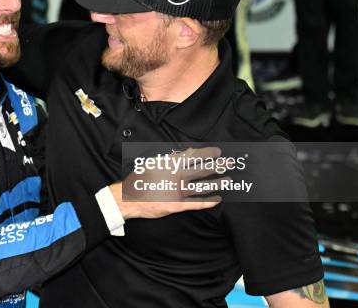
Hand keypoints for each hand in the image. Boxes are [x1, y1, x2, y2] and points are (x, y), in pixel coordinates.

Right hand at [113, 147, 227, 218]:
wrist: (128, 198)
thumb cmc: (139, 179)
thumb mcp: (152, 163)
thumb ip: (170, 159)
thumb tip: (185, 154)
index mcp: (170, 164)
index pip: (194, 156)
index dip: (207, 154)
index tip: (217, 152)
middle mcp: (176, 176)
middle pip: (202, 170)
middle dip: (217, 166)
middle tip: (229, 163)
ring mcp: (178, 191)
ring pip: (202, 186)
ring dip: (217, 183)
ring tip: (228, 180)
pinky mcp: (177, 205)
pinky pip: (196, 203)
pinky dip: (208, 201)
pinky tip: (217, 199)